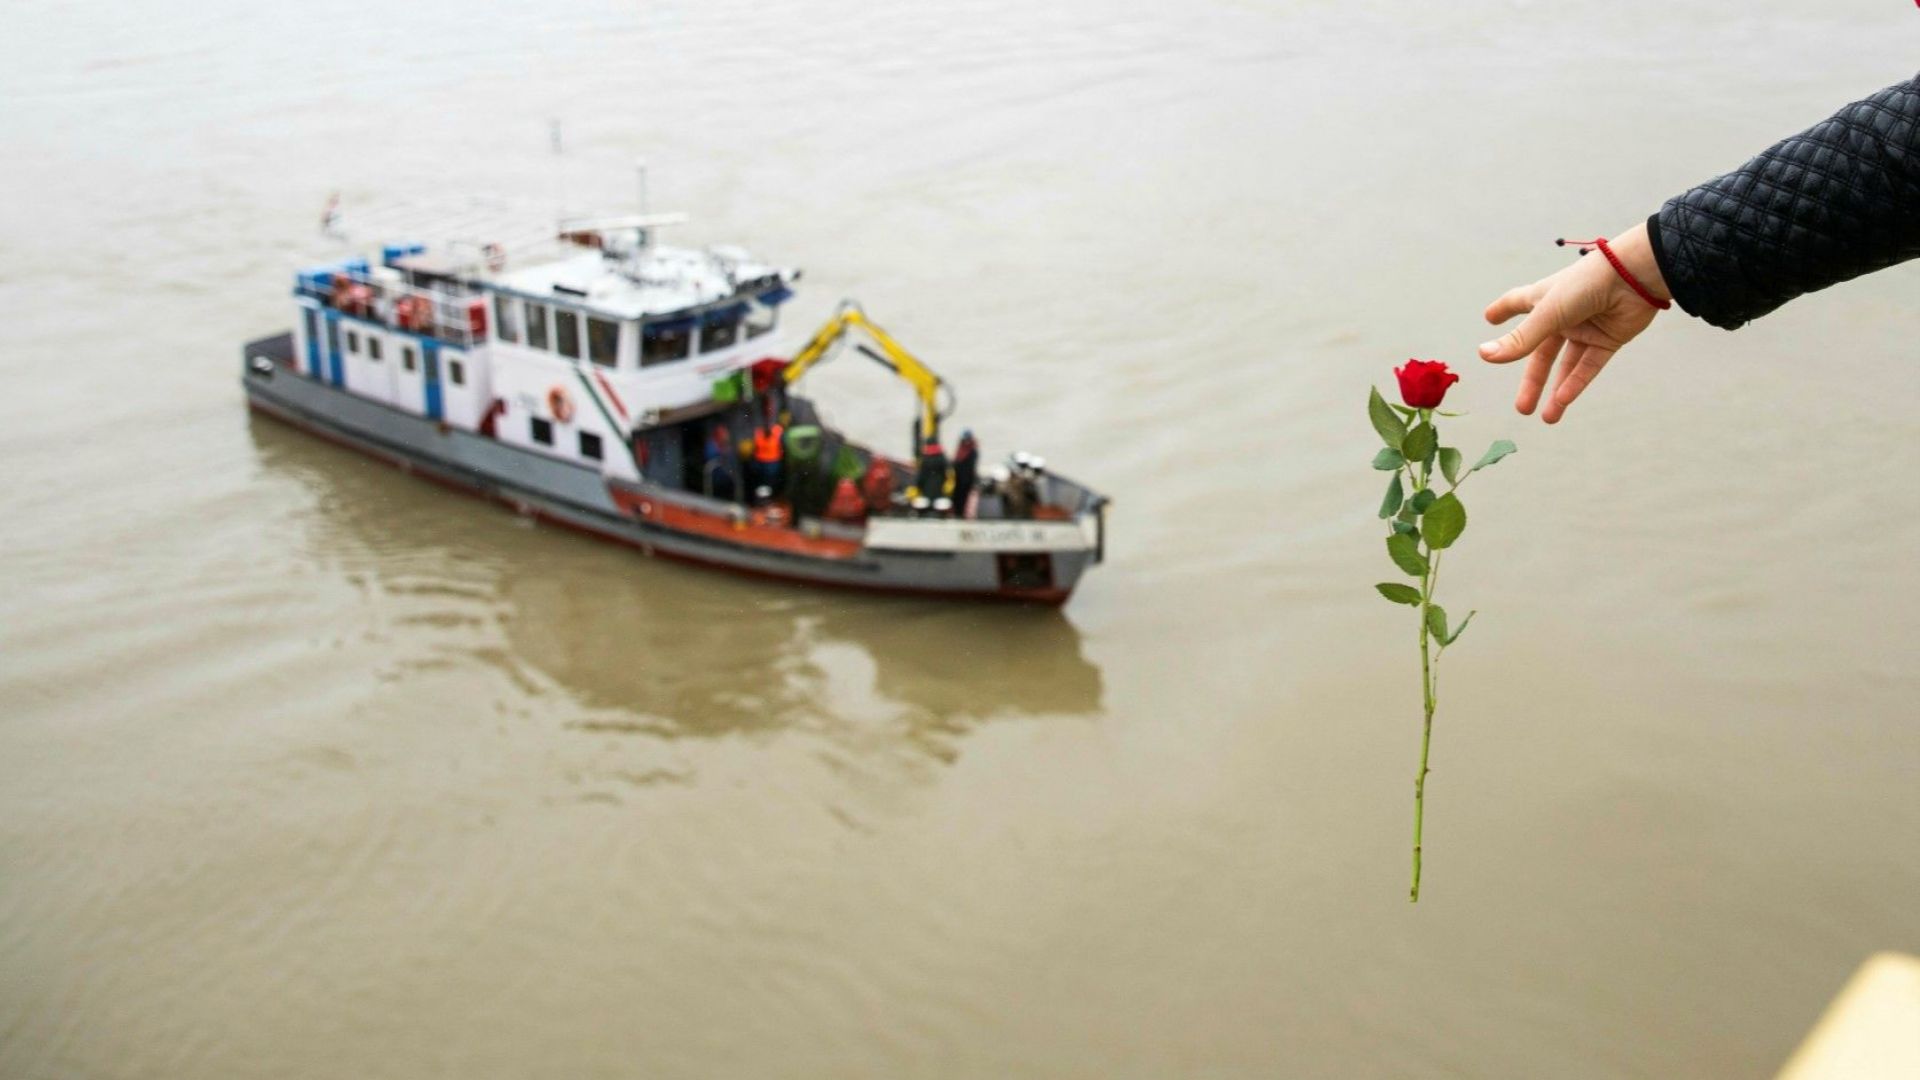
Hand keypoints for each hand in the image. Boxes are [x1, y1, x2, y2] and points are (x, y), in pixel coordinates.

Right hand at [1478, 222, 1669, 423]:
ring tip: (1546, 418)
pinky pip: (1589, 366)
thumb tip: (1484, 356)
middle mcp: (1563, 315)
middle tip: (1521, 407)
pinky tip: (1564, 400)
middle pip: (1541, 352)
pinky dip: (1577, 383)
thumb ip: (1520, 339)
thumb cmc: (1586, 285)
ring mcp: (1586, 328)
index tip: (1490, 318)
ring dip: (1556, 392)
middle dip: (1532, 381)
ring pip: (1566, 365)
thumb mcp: (1547, 314)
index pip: (1517, 303)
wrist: (1636, 276)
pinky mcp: (1609, 339)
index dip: (1503, 310)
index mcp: (1544, 298)